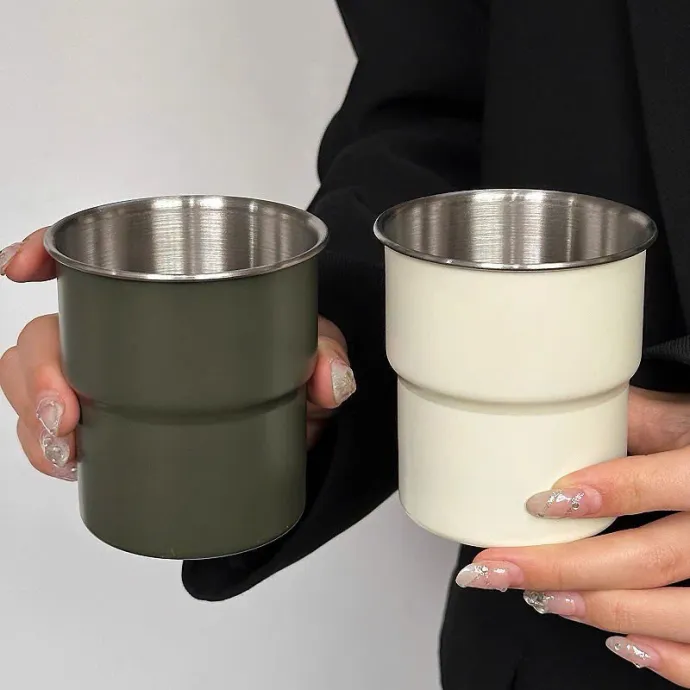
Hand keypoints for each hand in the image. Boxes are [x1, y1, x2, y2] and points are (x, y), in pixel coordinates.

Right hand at [0, 231, 354, 479]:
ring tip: (67, 446)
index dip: (43, 250)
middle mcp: (125, 330)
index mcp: (166, 293)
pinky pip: (55, 431)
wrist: (291, 421)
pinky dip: (47, 449)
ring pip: (34, 380)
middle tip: (65, 409)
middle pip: (48, 330)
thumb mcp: (310, 351)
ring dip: (32, 413)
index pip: (91, 258)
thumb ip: (327, 357)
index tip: (20, 266)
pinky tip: (66, 462)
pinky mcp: (110, 425)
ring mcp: (110, 379)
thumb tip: (329, 380)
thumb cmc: (289, 366)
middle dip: (36, 367)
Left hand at [454, 387, 689, 685]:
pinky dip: (667, 658)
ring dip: (598, 610)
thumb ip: (636, 419)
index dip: (601, 494)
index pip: (657, 484)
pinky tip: (620, 643)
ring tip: (539, 599)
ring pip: (676, 613)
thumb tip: (561, 412)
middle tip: (497, 567)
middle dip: (562, 568)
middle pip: (647, 560)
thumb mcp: (689, 421)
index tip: (539, 502)